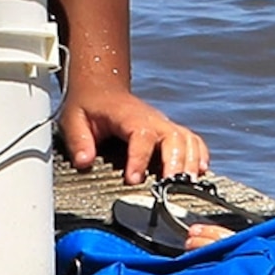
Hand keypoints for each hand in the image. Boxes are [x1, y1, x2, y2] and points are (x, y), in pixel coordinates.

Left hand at [59, 82, 211, 183]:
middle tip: (171, 186)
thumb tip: (84, 162)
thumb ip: (79, 141)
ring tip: (188, 185)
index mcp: (128, 115)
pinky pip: (192, 140)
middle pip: (173, 136)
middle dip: (175, 162)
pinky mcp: (169, 131)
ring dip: (190, 162)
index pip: (140, 134)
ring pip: (187, 139)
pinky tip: (201, 171)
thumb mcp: (73, 120)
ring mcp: (163, 124)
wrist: (101, 89)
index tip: (133, 179)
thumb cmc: (89, 106)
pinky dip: (199, 154)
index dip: (139, 157)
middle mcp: (151, 119)